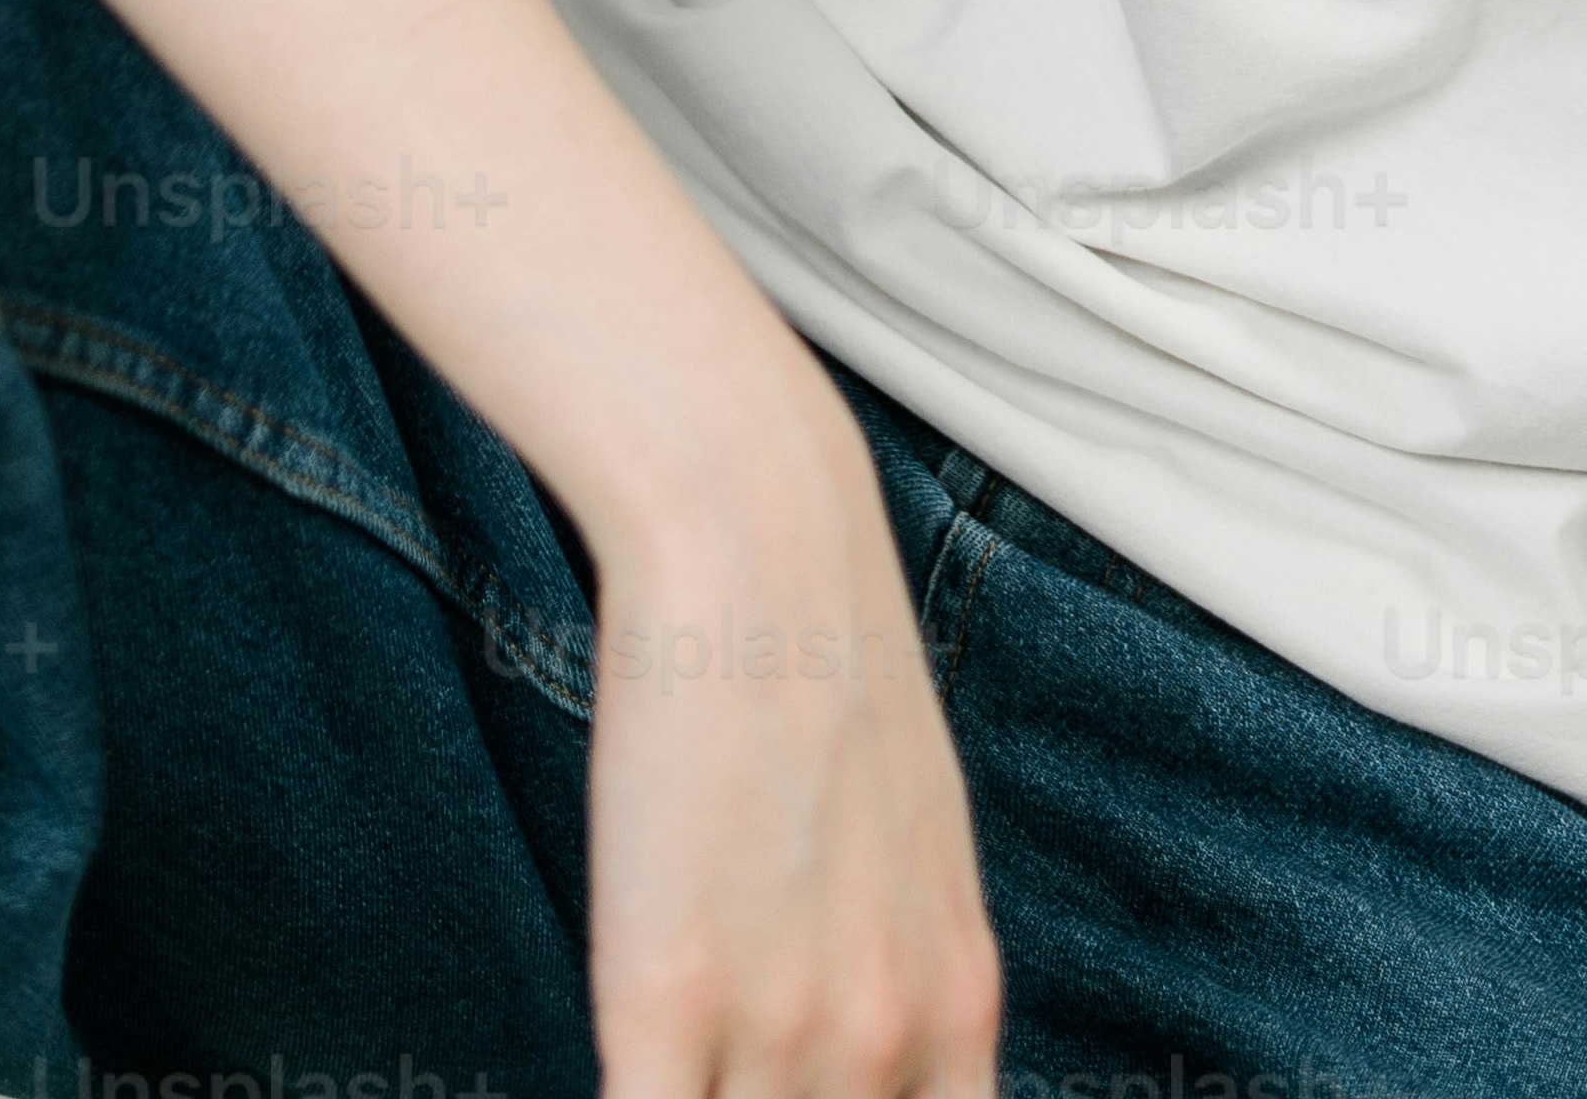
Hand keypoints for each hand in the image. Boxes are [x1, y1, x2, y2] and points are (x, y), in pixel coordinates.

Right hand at [582, 353, 1002, 1098]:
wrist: (757, 542)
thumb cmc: (824, 677)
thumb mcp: (917, 850)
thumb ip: (908, 975)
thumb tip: (874, 1055)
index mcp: (958, 1006)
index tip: (806, 1095)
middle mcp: (886, 1036)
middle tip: (732, 1073)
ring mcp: (780, 1028)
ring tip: (671, 1062)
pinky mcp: (663, 999)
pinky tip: (628, 1064)